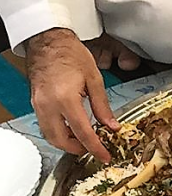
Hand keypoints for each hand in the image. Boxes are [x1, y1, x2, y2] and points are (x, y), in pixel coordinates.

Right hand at [25, 28, 118, 161]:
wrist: (47, 39)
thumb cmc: (69, 53)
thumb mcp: (94, 79)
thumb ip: (103, 107)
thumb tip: (111, 126)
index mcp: (66, 99)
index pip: (83, 133)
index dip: (96, 148)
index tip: (105, 156)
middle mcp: (48, 105)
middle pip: (61, 141)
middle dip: (78, 149)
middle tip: (94, 148)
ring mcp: (38, 104)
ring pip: (50, 136)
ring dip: (67, 142)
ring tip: (84, 139)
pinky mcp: (35, 102)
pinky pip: (45, 125)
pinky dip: (59, 132)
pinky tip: (72, 128)